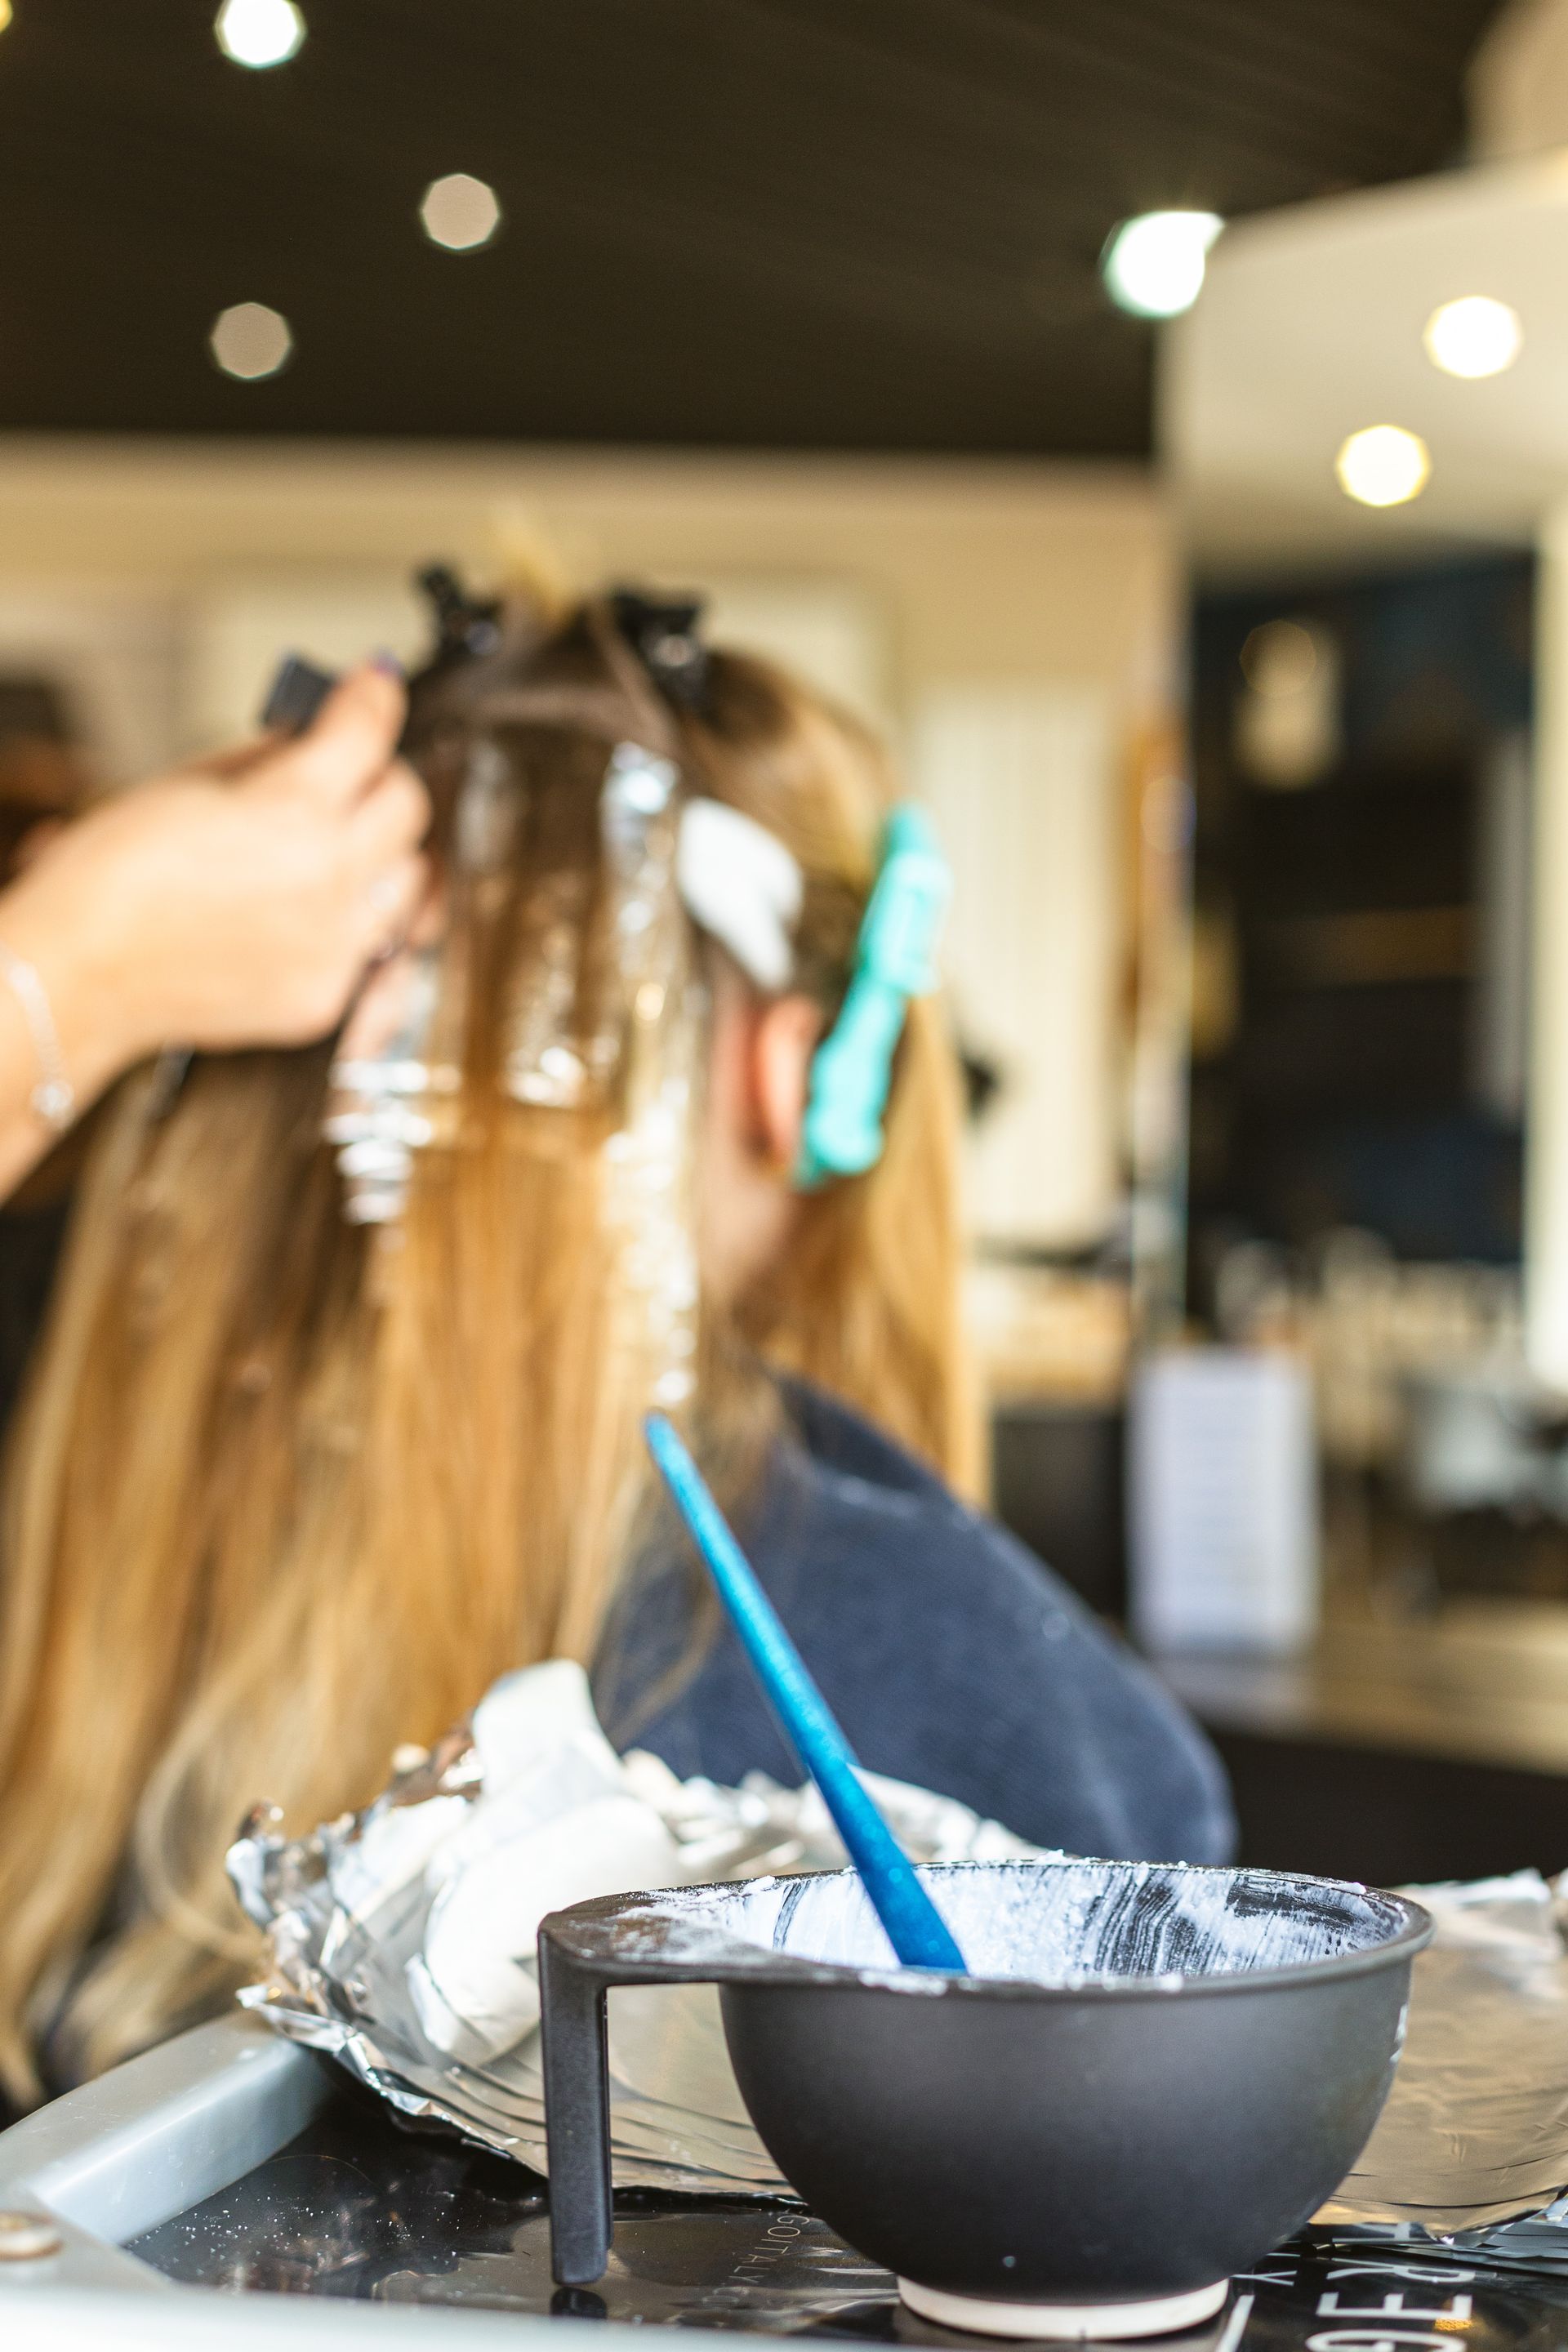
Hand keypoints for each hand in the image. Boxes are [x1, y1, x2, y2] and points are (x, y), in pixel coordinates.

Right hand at [0, 662, 429, 1098]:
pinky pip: (379, 952)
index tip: (375, 688)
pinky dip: (359, 928)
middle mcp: (329, 878)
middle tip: (352, 779)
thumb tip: (309, 739)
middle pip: (406, 806)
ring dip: (379, 859)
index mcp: (293, 810)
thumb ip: (264, 758)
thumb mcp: (187, 781)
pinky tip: (321, 916)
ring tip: (329, 856)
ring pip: (407, 881)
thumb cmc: (112, 879)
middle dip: (381, 780)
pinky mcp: (327, 996)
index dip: (375, 697)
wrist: (83, 969)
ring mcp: (335, 945)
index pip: (368, 732)